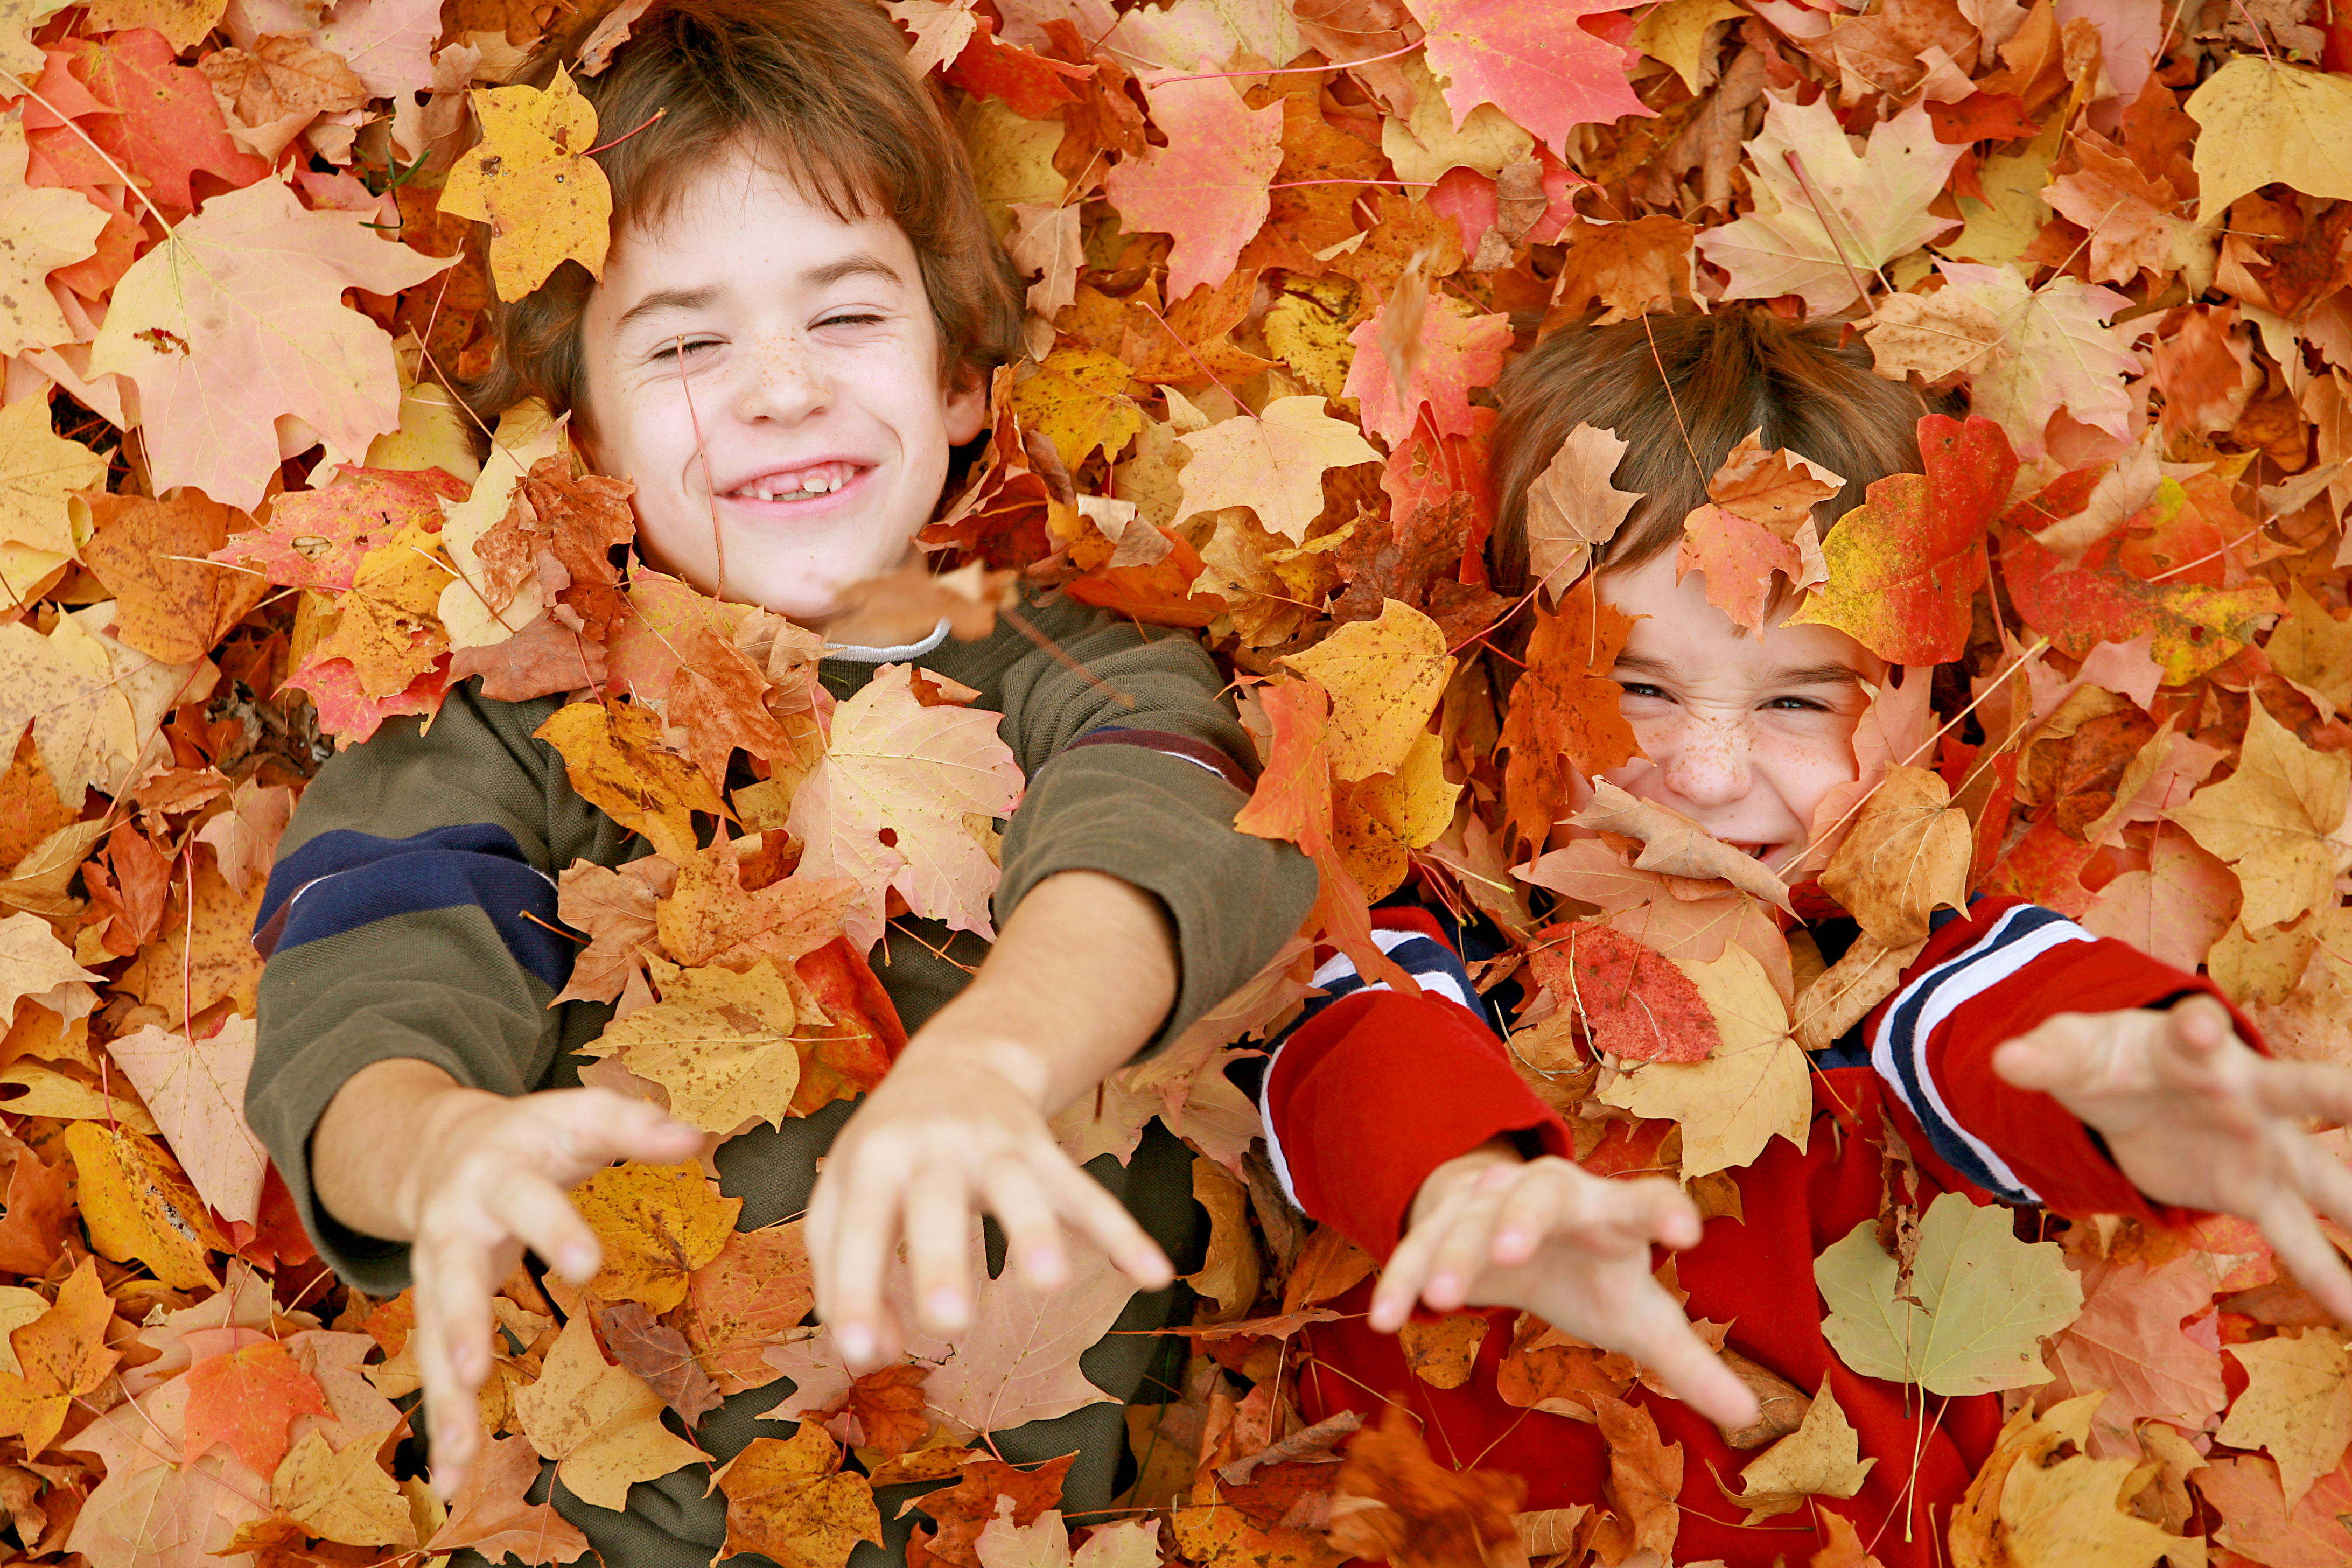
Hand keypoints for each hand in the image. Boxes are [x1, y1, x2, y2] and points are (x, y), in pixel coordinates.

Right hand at [313, 1061, 701, 1497]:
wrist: (442, 1148)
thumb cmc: (529, 1135)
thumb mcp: (576, 1116)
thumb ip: (633, 1124)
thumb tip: (698, 1135)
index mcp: (495, 1174)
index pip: (528, 1199)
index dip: (555, 1229)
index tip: (588, 1265)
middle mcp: (453, 1227)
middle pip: (454, 1277)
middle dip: (460, 1325)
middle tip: (473, 1370)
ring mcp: (434, 1275)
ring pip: (431, 1341)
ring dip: (443, 1400)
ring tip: (456, 1456)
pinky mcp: (434, 1314)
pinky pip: (434, 1373)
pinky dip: (444, 1423)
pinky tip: (453, 1477)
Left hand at [804, 1031, 1173, 1371]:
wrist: (957, 1063)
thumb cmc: (889, 1152)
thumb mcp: (844, 1196)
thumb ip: (843, 1277)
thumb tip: (870, 1355)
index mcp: (875, 1158)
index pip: (862, 1228)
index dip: (857, 1290)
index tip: (860, 1353)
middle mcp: (936, 1147)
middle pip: (938, 1204)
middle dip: (943, 1260)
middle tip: (949, 1320)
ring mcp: (997, 1147)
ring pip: (1020, 1188)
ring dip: (1036, 1230)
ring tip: (1049, 1281)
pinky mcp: (1046, 1154)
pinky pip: (1086, 1196)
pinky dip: (1123, 1233)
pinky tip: (1153, 1274)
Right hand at [1374, 1144, 1759, 1430]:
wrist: (1509, 1221)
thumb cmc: (1588, 1272)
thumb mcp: (1636, 1315)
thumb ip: (1687, 1362)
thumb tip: (1751, 1415)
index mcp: (1609, 1215)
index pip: (1642, 1203)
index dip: (1661, 1212)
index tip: (1687, 1232)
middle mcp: (1551, 1198)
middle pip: (1540, 1197)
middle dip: (1521, 1220)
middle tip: (1510, 1255)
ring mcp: (1489, 1204)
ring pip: (1468, 1222)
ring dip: (1452, 1257)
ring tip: (1443, 1302)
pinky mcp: (1441, 1224)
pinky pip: (1416, 1247)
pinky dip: (1401, 1279)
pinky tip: (1385, 1320)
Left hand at [1994, 996, 2351, 1319]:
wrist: (2130, 1094)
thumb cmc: (2107, 1059)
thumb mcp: (2071, 1053)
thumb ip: (2044, 1055)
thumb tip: (2003, 1060)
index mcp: (2191, 1047)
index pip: (2198, 1029)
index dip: (2198, 1029)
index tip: (2199, 1026)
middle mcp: (2245, 1092)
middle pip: (2304, 1091)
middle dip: (2344, 1096)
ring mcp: (2261, 1145)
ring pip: (2322, 1177)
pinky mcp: (2255, 1191)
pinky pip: (2295, 1237)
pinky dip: (2327, 1275)